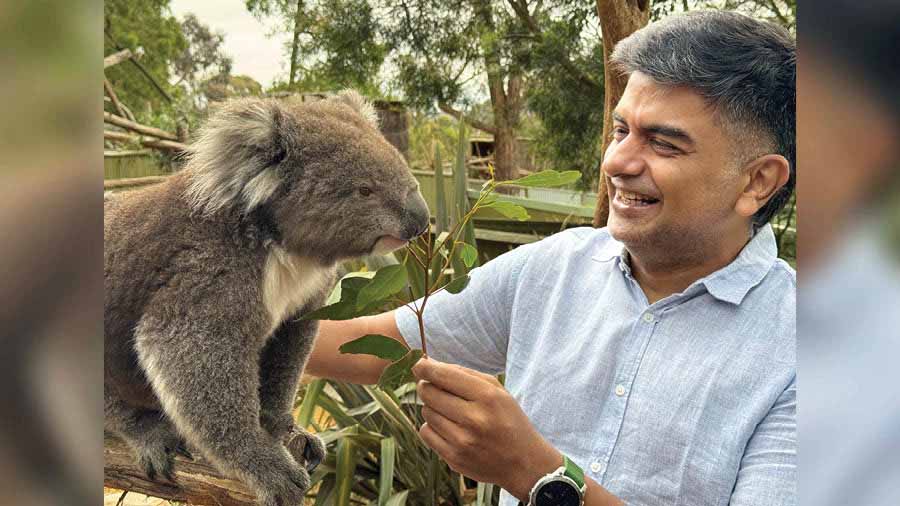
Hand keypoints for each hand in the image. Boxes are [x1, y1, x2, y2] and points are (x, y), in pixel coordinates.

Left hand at [412, 358, 562, 499]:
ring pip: (426, 412)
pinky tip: (448, 428)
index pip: (444, 376)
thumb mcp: (497, 391)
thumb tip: (429, 364)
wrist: (523, 463)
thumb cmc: (508, 419)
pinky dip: (432, 427)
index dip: (425, 367)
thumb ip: (464, 374)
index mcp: (487, 397)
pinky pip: (425, 432)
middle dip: (428, 386)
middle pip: (429, 393)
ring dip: (433, 408)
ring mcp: (462, 441)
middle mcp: (474, 419)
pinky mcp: (453, 459)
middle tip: (436, 388)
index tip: (419, 365)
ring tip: (451, 412)